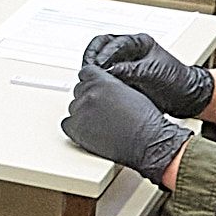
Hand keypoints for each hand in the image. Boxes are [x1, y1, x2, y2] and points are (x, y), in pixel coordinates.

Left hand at [63, 60, 189, 185]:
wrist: (147, 142)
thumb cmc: (146, 121)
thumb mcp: (131, 92)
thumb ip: (113, 86)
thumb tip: (103, 90)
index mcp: (103, 81)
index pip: (85, 73)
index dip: (91, 82)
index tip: (94, 89)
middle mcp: (89, 93)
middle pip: (78, 91)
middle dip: (88, 99)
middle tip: (101, 111)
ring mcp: (81, 110)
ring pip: (74, 107)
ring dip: (83, 114)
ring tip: (100, 124)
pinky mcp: (76, 128)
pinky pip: (67, 124)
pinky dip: (76, 128)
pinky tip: (90, 131)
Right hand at [83, 31, 213, 116]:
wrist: (188, 98)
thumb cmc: (178, 82)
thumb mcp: (153, 73)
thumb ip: (130, 70)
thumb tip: (110, 72)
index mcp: (140, 43)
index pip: (113, 42)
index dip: (104, 55)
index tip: (99, 67)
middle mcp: (131, 51)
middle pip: (102, 47)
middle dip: (93, 57)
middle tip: (88, 70)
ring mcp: (126, 64)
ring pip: (102, 60)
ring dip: (94, 68)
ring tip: (89, 79)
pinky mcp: (125, 78)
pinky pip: (106, 75)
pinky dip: (99, 79)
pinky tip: (96, 86)